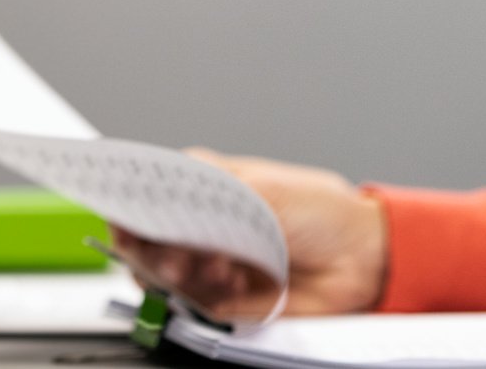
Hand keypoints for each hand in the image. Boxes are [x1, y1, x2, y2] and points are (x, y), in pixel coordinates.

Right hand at [109, 149, 387, 319]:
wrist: (359, 261)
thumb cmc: (323, 213)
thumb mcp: (267, 193)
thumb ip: (214, 200)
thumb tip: (170, 208)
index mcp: (210, 182)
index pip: (151, 189)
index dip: (131, 201)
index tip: (126, 214)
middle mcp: (203, 222)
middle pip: (144, 234)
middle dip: (150, 242)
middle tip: (174, 250)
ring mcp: (208, 260)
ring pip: (157, 271)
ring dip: (176, 270)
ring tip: (211, 265)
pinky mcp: (218, 298)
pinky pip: (186, 304)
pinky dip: (198, 296)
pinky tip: (229, 283)